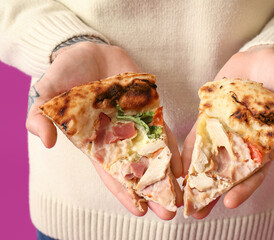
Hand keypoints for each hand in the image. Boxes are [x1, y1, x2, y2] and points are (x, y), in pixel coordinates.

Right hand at [26, 41, 182, 219]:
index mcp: (94, 140)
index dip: (123, 191)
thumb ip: (42, 114)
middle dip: (151, 190)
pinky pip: (162, 131)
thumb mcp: (49, 91)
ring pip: (153, 153)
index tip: (139, 210)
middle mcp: (117, 136)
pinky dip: (172, 147)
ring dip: (167, 174)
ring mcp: (135, 124)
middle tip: (168, 213)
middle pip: (136, 169)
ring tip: (182, 194)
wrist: (89, 51)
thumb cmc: (67, 73)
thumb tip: (42, 141)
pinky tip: (183, 164)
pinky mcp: (149, 109)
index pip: (109, 172)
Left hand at [182, 45, 273, 217]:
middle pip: (228, 172)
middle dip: (213, 191)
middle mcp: (245, 141)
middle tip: (196, 211)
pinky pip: (199, 134)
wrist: (265, 53)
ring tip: (182, 194)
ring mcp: (226, 128)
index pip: (256, 172)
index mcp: (268, 144)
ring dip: (196, 176)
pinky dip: (189, 148)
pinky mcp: (211, 114)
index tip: (229, 203)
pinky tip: (178, 164)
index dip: (244, 188)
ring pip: (210, 157)